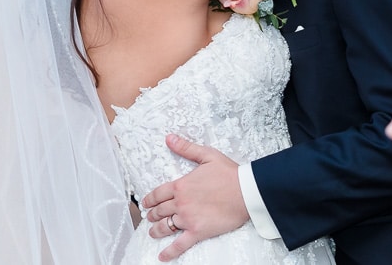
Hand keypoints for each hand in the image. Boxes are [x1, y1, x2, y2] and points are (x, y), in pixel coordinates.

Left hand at [142, 134, 249, 260]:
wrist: (246, 191)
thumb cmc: (229, 173)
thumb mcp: (207, 155)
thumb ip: (186, 148)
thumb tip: (169, 138)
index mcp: (181, 185)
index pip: (159, 193)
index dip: (150, 200)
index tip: (146, 204)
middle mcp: (181, 203)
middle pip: (160, 210)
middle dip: (152, 214)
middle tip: (149, 217)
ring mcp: (188, 218)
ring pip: (166, 227)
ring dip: (156, 230)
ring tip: (153, 233)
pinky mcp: (198, 232)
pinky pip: (180, 244)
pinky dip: (170, 252)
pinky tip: (162, 257)